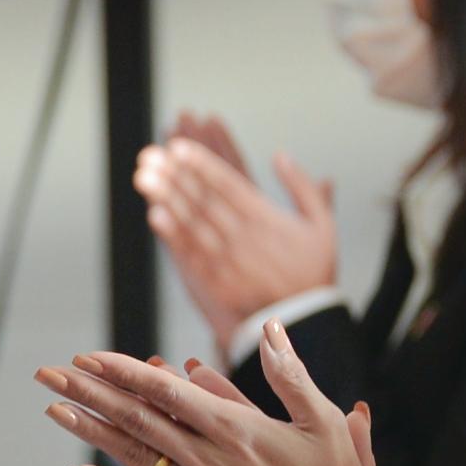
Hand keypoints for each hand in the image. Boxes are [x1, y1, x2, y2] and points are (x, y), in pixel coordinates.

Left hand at [32, 323, 388, 465]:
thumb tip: (272, 329)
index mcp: (235, 429)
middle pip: (136, 417)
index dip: (124, 372)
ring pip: (132, 455)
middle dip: (89, 391)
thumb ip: (291, 375)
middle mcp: (207, 460)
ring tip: (53, 408)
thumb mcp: (324, 422)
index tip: (91, 357)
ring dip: (88, 430)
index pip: (166, 392)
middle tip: (51, 373)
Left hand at [134, 111, 340, 334]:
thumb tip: (280, 155)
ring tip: (143, 177)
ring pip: (191, 223)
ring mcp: (227, 261)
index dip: (201, 164)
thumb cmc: (313, 266)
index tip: (177, 147)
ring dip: (166, 199)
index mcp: (266, 218)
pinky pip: (190, 255)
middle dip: (174, 176)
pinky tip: (154, 215)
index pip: (227, 184)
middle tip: (149, 155)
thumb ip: (302, 187)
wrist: (305, 318)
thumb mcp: (322, 222)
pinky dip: (172, 235)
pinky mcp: (217, 282)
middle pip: (202, 200)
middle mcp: (243, 237)